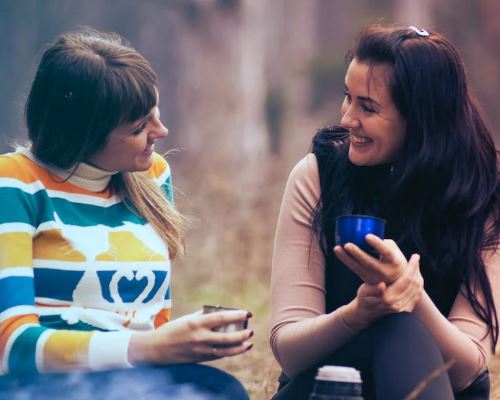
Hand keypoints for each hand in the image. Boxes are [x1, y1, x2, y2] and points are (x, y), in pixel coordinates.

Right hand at [128, 310, 252, 364]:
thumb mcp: (188, 319)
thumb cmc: (173, 329)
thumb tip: (221, 311)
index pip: (221, 318)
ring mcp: (200, 350)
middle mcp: (199, 337)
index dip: (236, 316)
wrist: (156, 349)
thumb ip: (204, 316)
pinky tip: (239, 348)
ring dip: (239, 347)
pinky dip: (230, 352)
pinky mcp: (200, 359)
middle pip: (226, 337)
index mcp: (196, 323)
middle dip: (241, 334)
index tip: (247, 313)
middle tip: (251, 330)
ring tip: (249, 342)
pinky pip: (218, 356)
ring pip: (225, 350)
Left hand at [334, 234, 407, 283]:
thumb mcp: (394, 250)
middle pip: (369, 263)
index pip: (386, 252)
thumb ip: (382, 242)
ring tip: (337, 248)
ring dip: (346, 258)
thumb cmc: (394, 259)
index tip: (367, 236)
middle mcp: (385, 271)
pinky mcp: (366, 280)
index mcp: (394, 261)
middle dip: (357, 254)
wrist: (397, 280)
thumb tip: (366, 233)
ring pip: (358, 268)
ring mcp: (375, 278)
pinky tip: (338, 252)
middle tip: (347, 244)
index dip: (377, 244)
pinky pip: (354, 269)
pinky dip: (345, 260)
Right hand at [341, 253, 423, 330]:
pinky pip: (416, 296)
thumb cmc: (364, 298)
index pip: (406, 280)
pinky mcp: (405, 310)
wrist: (365, 313)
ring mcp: (402, 308)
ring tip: (416, 266)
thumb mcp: (364, 291)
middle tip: (416, 258)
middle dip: (416, 269)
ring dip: (418, 276)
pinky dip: (419, 285)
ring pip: (417, 290)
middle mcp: (398, 304)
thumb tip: (382, 285)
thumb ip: (374, 289)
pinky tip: (416, 278)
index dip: (412, 267)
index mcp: (388, 298)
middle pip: (414, 284)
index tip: (415, 256)